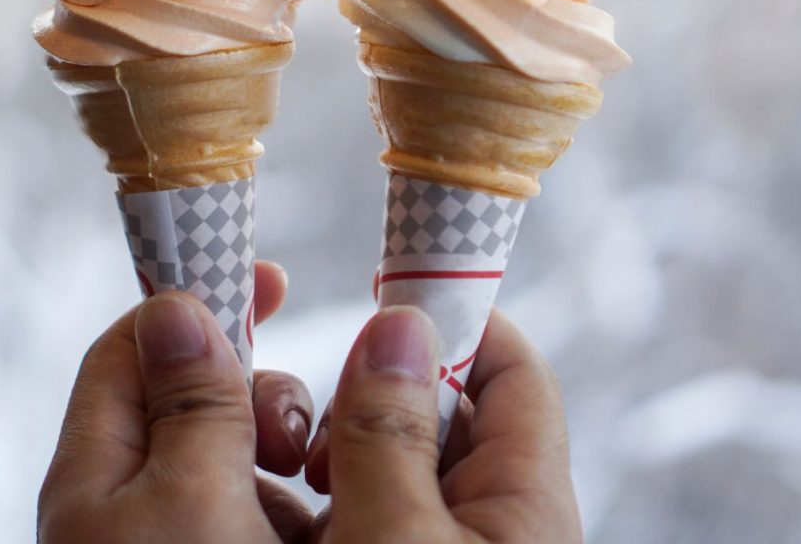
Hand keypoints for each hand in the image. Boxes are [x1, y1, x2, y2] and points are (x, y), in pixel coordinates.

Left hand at [38, 261, 313, 542]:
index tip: (269, 281)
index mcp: (93, 481)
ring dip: (283, 442)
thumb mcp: (195, 496)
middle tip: (291, 429)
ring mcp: (179, 537)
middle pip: (191, 395)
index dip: (191, 303)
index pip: (129, 351)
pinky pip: (261, 504)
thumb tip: (173, 304)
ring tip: (316, 479)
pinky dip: (296, 496)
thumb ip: (193, 400)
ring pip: (236, 450)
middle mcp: (129, 506)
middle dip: (254, 388)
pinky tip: (320, 518)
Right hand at [304, 306, 582, 542]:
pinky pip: (350, 506)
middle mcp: (484, 522)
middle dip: (371, 390)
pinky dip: (310, 493)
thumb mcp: (397, 540)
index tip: (386, 283)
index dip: (459, 317)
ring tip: (288, 470)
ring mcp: (431, 543)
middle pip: (438, 407)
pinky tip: (276, 505)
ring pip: (385, 455)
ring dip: (331, 443)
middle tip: (316, 423)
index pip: (514, 373)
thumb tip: (399, 324)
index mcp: (525, 509)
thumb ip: (390, 434)